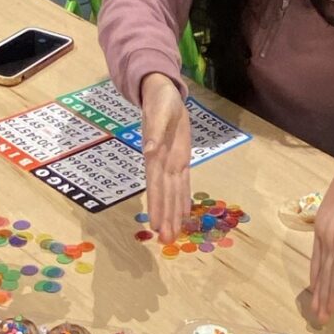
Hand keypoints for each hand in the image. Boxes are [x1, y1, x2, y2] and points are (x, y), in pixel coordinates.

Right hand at [140, 74, 192, 243]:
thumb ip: (155, 133)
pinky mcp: (180, 159)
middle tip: (165, 241)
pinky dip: (183, 199)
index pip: (156, 186)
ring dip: (173, 214)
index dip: (157, 206)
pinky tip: (183, 213)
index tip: (156, 225)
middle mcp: (162, 164)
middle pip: (165, 195)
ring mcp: (171, 163)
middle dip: (165, 217)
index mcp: (156, 155)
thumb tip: (150, 152)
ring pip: (173, 193)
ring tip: (172, 234)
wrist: (163, 92)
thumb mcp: (159, 113)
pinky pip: (182, 183)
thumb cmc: (160, 101)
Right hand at [306, 159, 333, 322]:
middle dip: (322, 297)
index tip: (331, 309)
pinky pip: (315, 256)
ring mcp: (323, 234)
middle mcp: (331, 237)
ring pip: (318, 267)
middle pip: (325, 273)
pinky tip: (312, 283)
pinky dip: (313, 272)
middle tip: (319, 319)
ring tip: (314, 308)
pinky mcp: (320, 230)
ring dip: (316, 289)